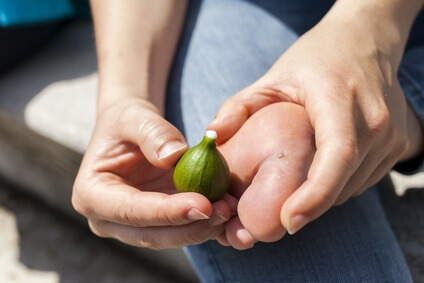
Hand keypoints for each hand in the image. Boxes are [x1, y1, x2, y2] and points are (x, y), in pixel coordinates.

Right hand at [72, 98, 233, 248]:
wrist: (133, 130)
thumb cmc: (128, 120)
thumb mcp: (135, 116)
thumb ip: (152, 133)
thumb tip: (174, 156)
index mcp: (92, 194)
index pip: (131, 210)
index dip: (167, 211)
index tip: (203, 204)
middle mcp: (109, 218)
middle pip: (151, 234)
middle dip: (190, 226)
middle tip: (223, 211)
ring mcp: (132, 224)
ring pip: (169, 237)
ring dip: (201, 228)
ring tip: (230, 209)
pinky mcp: (155, 222)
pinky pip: (181, 229)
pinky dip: (204, 222)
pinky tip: (226, 210)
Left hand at [209, 14, 422, 234]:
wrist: (365, 42)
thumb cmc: (314, 59)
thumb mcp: (271, 78)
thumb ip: (237, 108)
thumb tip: (210, 138)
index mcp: (339, 99)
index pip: (338, 154)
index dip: (316, 194)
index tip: (289, 221)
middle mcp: (374, 119)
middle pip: (342, 181)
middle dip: (307, 204)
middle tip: (269, 217)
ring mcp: (393, 133)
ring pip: (353, 187)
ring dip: (321, 197)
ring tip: (293, 190)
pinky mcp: (401, 143)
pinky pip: (363, 181)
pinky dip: (338, 186)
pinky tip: (317, 172)